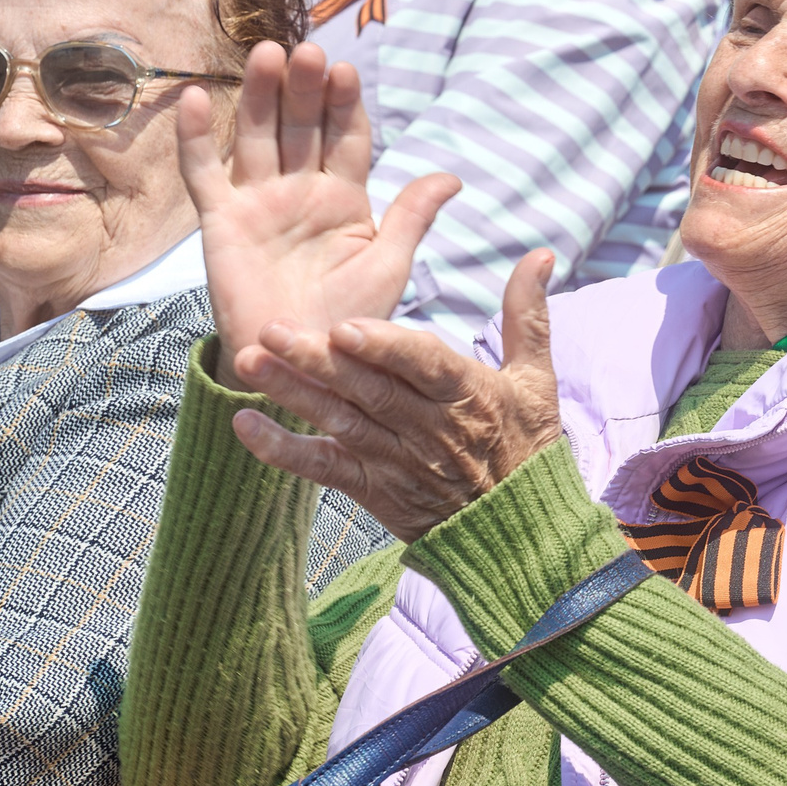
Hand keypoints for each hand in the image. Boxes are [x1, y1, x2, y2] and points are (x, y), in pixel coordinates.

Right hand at [177, 41, 460, 390]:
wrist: (303, 366)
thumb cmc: (352, 319)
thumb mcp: (390, 264)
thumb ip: (412, 215)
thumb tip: (452, 175)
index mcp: (345, 198)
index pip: (346, 138)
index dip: (345, 105)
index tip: (347, 71)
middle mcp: (300, 191)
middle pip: (301, 126)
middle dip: (304, 88)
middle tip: (308, 50)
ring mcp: (258, 202)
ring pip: (257, 136)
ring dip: (259, 95)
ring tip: (266, 54)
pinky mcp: (220, 223)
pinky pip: (205, 174)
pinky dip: (197, 138)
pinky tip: (196, 97)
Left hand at [229, 248, 563, 542]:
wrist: (517, 530)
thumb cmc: (524, 444)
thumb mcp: (537, 378)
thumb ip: (528, 315)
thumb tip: (540, 255)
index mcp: (467, 395)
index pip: (423, 366)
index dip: (384, 348)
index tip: (346, 327)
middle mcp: (428, 428)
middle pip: (369, 390)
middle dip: (318, 360)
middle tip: (272, 330)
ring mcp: (397, 461)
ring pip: (340, 422)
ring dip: (292, 393)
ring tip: (249, 362)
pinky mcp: (373, 490)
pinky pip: (323, 469)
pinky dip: (283, 450)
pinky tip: (246, 427)